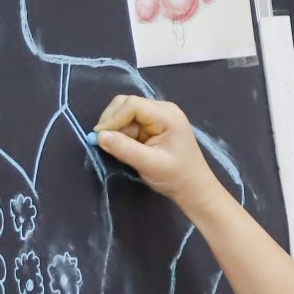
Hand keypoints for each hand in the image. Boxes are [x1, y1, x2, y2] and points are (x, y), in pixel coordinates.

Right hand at [94, 94, 223, 215]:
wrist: (193, 189)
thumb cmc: (177, 177)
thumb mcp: (150, 164)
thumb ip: (125, 149)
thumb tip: (99, 136)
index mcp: (167, 115)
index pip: (132, 105)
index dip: (113, 118)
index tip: (99, 137)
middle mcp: (162, 110)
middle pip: (126, 104)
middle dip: (112, 122)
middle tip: (102, 142)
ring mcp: (157, 117)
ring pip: (125, 114)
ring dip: (116, 130)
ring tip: (116, 149)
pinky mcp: (152, 126)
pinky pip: (129, 124)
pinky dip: (121, 135)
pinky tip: (123, 148)